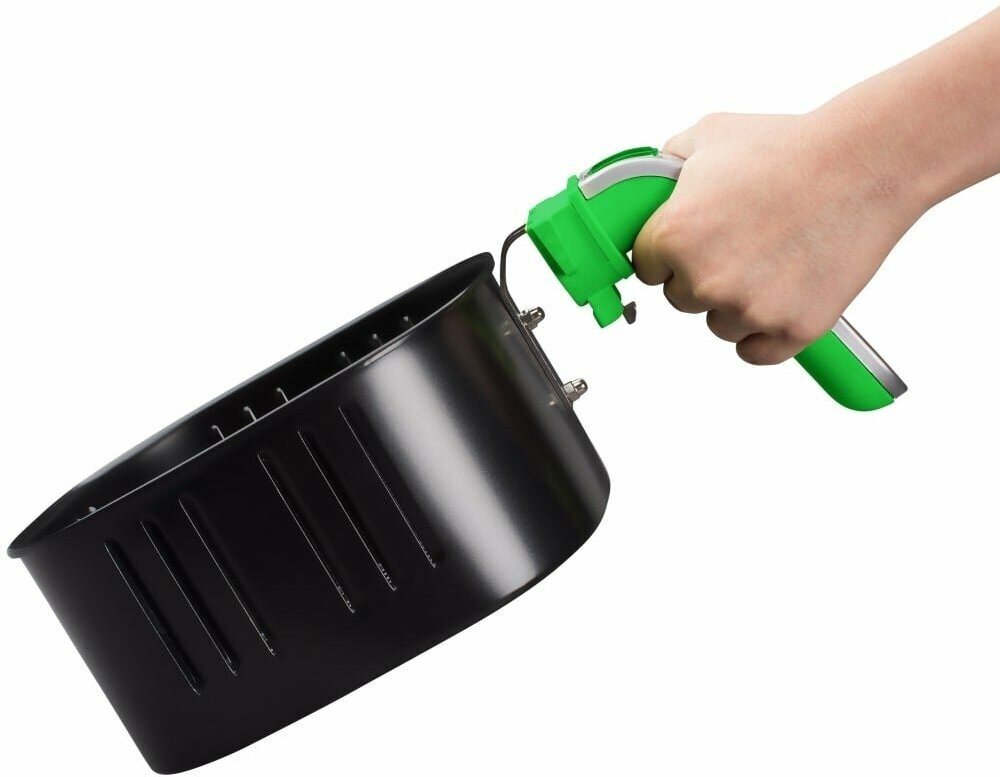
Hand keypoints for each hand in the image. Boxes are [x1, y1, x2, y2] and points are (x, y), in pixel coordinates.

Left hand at [632, 111, 923, 364]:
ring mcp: (749, 309)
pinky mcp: (791, 330)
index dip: (670, 252)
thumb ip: (666, 166)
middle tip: (743, 242)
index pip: (648, 267)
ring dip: (736, 304)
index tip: (696, 240)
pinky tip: (780, 299)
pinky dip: (765, 334)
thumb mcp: (708, 136)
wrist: (866, 162)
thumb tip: (647, 188)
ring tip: (773, 259)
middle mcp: (705, 279)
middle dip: (703, 276)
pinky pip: (755, 352)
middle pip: (681, 299)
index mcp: (675, 236)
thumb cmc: (792, 146)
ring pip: (720, 325)